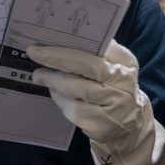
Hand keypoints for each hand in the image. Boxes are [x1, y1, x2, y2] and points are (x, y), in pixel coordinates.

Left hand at [27, 41, 150, 146]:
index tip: (44, 43)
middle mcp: (123, 85)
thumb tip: (69, 38)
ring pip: (76, 91)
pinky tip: (56, 93)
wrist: (131, 123)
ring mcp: (113, 108)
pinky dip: (61, 99)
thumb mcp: (117, 66)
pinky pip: (73, 110)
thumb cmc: (117, 86)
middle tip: (34, 54)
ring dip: (54, 81)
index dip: (67, 49)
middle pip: (86, 69)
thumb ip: (100, 51)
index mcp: (126, 65)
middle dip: (56, 60)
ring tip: (41, 76)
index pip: (96, 52)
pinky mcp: (100, 127)